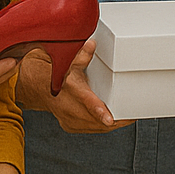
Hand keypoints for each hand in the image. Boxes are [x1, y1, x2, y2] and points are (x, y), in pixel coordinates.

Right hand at [16, 40, 132, 132]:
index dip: (99, 112)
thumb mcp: (72, 64)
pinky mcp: (71, 127)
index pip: (87, 102)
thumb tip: (92, 44)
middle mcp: (68, 107)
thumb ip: (83, 56)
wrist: (42, 90)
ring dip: (111, 125)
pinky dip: (102, 127)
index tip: (110, 119)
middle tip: (132, 117)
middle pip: (96, 119)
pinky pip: (91, 129)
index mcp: (72, 91)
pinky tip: (113, 123)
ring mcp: (69, 119)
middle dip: (115, 120)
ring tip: (127, 120)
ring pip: (95, 127)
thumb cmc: (61, 76)